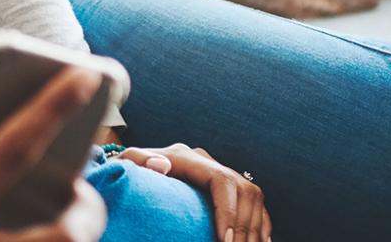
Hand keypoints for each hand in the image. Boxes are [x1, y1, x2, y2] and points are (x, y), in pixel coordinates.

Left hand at [115, 144, 268, 241]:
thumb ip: (137, 160)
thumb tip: (162, 166)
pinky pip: (257, 207)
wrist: (140, 168)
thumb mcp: (128, 162)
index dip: (229, 211)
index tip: (225, 239)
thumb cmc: (132, 170)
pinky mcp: (229, 189)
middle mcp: (211, 163)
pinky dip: (261, 227)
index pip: (222, 181)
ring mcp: (223, 174)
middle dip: (245, 227)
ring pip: (255, 201)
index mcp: (189, 157)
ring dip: (255, 230)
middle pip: (245, 193)